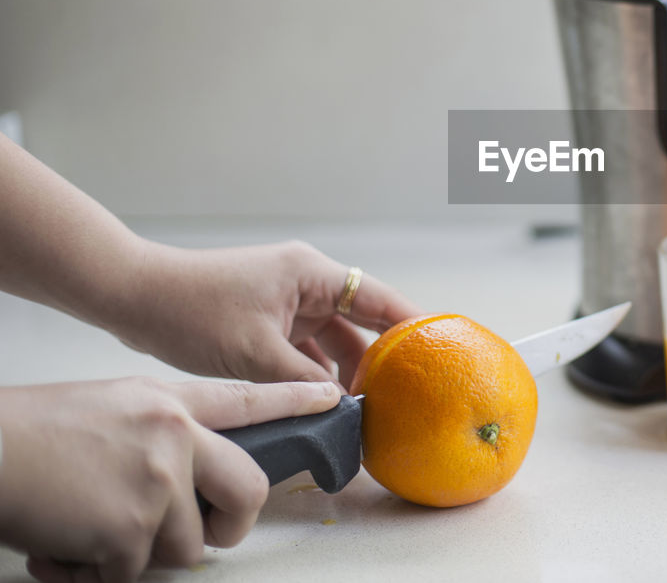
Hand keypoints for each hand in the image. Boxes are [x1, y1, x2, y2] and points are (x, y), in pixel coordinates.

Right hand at [0, 376, 340, 582]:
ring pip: (186, 545)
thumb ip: (163, 429)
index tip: (334, 400)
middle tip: (205, 533)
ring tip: (90, 531)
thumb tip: (190, 471)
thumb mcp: (114, 405)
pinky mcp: (130, 529)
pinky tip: (63, 549)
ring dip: (139, 553)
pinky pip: (133, 574)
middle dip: (231, 525)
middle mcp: (175, 436)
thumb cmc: (36, 431)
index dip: (295, 400)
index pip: (247, 399)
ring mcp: (158, 482)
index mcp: (170, 402)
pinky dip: (96, 574)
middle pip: (246, 490)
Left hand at [107, 241, 421, 389]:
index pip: (379, 297)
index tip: (438, 350)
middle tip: (396, 397)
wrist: (134, 298)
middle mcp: (306, 283)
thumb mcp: (253, 354)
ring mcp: (286, 302)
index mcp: (312, 274)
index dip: (411, 323)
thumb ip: (301, 382)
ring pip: (331, 340)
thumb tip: (338, 408)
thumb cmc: (192, 311)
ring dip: (342, 371)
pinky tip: (322, 404)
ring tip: (359, 409)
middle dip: (376, 359)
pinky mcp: (268, 320)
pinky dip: (314, 373)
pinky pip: (304, 348)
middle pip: (359, 323)